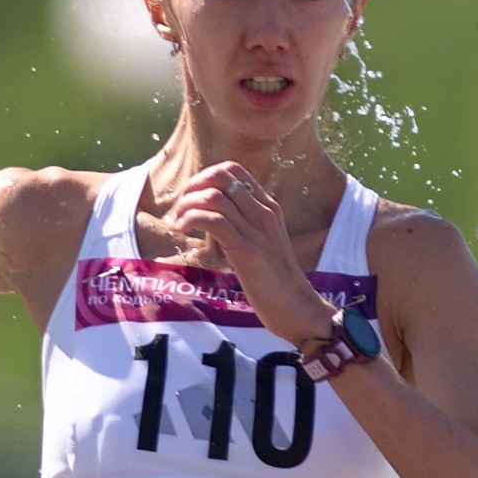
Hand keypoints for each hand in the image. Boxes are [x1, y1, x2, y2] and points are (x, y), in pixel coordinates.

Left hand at [160, 162, 331, 343]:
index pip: (233, 171)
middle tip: (181, 207)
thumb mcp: (261, 244)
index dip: (205, 176)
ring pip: (214, 197)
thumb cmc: (275, 281)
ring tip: (180, 223)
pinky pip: (214, 221)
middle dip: (193, 186)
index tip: (191, 196)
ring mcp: (256, 230)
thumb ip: (242, 227)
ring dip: (188, 205)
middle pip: (221, 176)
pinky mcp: (247, 251)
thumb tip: (212, 219)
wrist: (298, 307)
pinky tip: (185, 230)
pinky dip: (192, 220)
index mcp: (268, 208)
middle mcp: (263, 213)